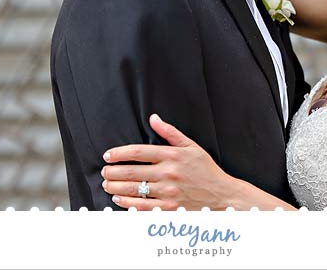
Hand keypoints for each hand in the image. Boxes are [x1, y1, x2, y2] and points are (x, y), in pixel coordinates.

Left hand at [101, 114, 237, 210]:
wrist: (222, 195)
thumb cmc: (205, 170)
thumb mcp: (191, 146)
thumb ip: (170, 132)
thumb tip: (153, 118)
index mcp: (172, 155)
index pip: (138, 151)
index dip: (119, 153)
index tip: (108, 155)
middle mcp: (168, 173)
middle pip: (132, 171)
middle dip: (113, 171)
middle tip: (104, 171)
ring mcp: (168, 193)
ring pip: (134, 189)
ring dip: (116, 186)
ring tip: (107, 184)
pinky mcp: (168, 209)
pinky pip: (142, 207)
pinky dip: (127, 203)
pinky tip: (118, 199)